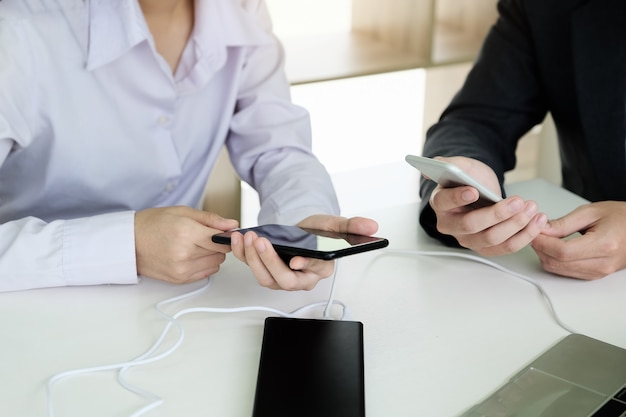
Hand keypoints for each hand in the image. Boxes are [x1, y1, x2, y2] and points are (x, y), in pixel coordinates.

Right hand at [134, 206, 238, 282]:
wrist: (129, 242)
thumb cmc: (153, 224)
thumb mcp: (182, 212)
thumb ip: (211, 219)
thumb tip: (232, 224)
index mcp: (187, 233)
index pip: (222, 240)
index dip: (226, 235)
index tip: (224, 231)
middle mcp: (185, 254)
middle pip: (221, 252)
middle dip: (218, 244)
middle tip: (204, 236)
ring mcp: (182, 269)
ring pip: (216, 263)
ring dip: (212, 255)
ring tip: (196, 245)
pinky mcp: (180, 279)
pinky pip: (206, 273)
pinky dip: (204, 264)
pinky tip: (192, 255)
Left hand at [229, 215, 378, 290]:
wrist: (300, 232)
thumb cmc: (316, 233)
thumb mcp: (334, 225)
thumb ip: (352, 225)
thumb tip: (372, 226)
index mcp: (320, 269)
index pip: (314, 272)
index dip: (305, 266)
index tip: (296, 259)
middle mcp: (300, 278)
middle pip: (284, 279)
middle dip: (270, 261)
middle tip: (261, 241)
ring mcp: (280, 277)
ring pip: (265, 277)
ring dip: (253, 258)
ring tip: (248, 237)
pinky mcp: (264, 270)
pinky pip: (251, 267)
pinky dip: (241, 254)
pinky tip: (237, 238)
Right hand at [429, 156, 547, 255]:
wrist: (482, 190)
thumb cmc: (469, 179)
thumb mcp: (461, 165)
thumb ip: (450, 162)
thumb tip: (436, 162)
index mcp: (440, 203)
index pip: (445, 202)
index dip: (458, 198)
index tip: (473, 190)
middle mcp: (450, 225)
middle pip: (471, 225)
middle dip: (497, 214)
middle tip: (517, 201)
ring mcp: (468, 239)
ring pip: (492, 239)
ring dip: (516, 225)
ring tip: (532, 208)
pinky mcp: (487, 247)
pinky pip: (506, 247)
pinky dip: (524, 236)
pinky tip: (537, 221)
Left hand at [531, 201, 625, 278]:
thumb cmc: (621, 217)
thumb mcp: (591, 212)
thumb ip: (564, 223)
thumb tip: (541, 230)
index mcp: (604, 245)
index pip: (562, 251)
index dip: (542, 242)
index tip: (533, 231)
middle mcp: (602, 263)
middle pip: (557, 263)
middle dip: (540, 248)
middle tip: (535, 233)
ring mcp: (599, 272)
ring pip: (558, 270)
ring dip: (545, 256)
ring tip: (544, 238)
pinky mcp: (594, 275)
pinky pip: (566, 272)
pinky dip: (554, 261)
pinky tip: (553, 248)